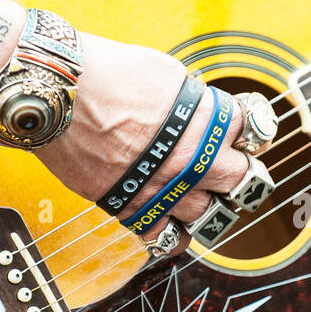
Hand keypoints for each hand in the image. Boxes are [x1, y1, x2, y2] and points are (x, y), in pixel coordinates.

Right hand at [35, 33, 250, 230]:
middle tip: (232, 170)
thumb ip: (194, 100)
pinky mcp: (131, 207)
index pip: (253, 132)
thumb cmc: (107, 73)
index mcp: (208, 120)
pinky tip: (174, 221)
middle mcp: (192, 159)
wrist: (57, 92)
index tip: (242, 135)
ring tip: (201, 194)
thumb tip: (204, 112)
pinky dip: (175, 233)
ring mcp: (164, 188)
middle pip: (242, 180)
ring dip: (210, 204)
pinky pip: (167, 238)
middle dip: (241, 174)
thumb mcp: (167, 74)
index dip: (249, 132)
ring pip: (209, 215)